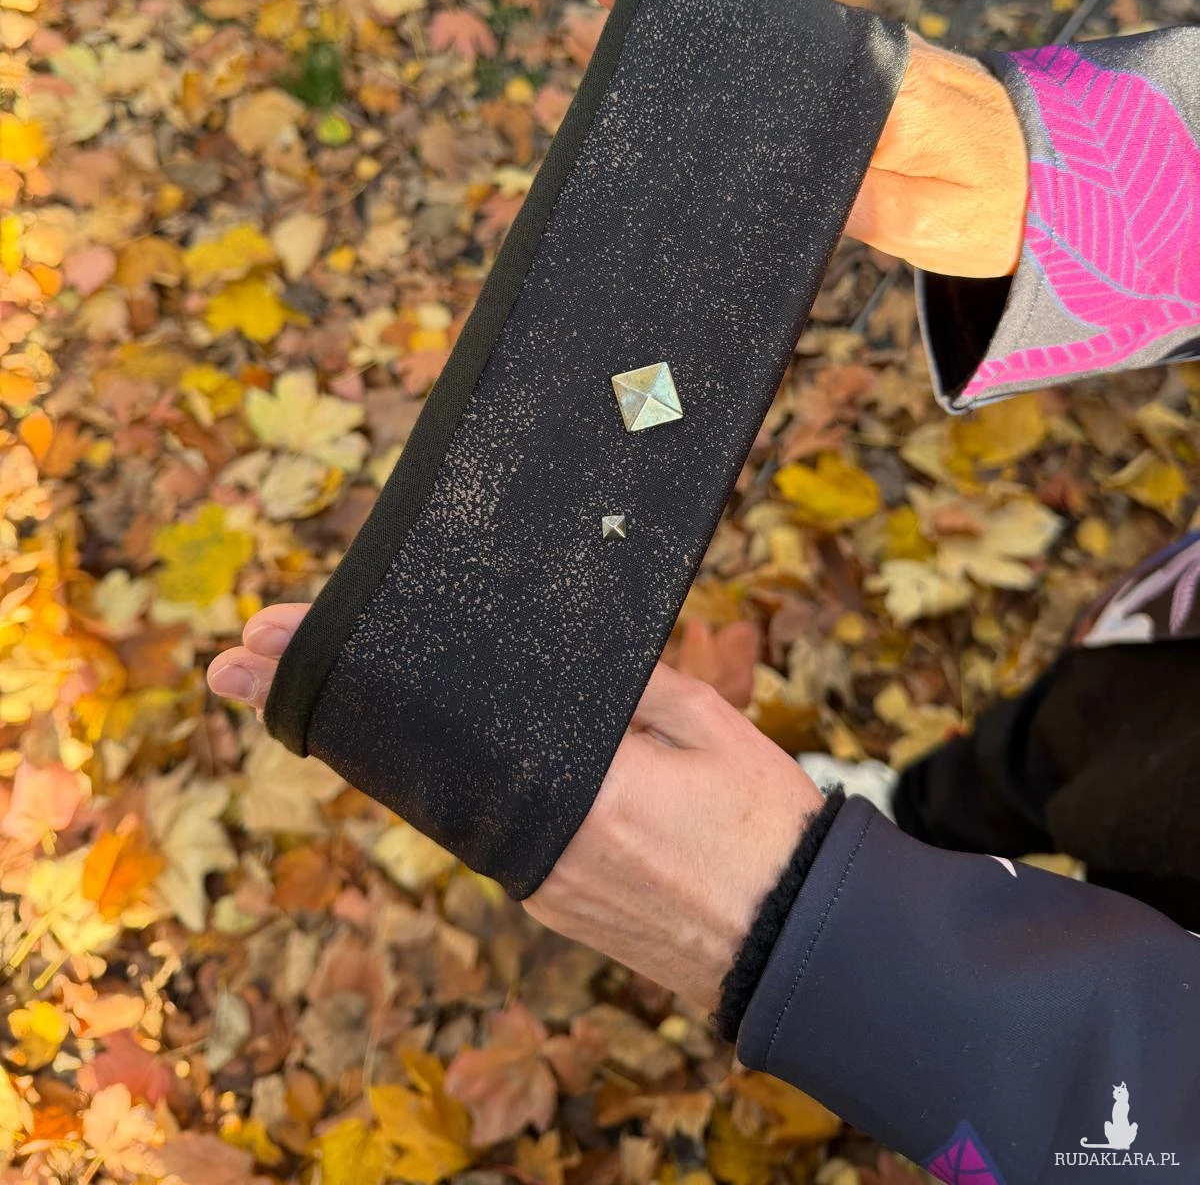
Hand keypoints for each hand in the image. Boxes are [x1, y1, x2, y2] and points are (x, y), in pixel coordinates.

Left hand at [208, 608, 822, 1010]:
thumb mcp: (701, 723)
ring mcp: (537, 883)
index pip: (434, 733)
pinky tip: (406, 750)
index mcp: (580, 794)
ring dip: (373, 747)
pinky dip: (431, 783)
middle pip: (409, 768)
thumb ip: (621, 684)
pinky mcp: (550, 899)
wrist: (792, 940)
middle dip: (325, 708)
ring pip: (436, 801)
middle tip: (241, 659)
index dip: (346, 688)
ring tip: (305, 694)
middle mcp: (538, 850)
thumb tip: (543, 652)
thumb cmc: (761, 823)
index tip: (273, 646)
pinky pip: (477, 827)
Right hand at [583, 0, 1027, 279]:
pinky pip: (737, 83)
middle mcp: (824, 66)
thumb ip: (869, 189)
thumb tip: (798, 173)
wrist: (1036, 201)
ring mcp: (813, 93)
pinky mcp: (811, 131)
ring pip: (723, 34)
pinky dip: (687, 56)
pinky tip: (640, 44)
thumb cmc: (989, 192)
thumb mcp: (932, 196)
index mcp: (850, 66)